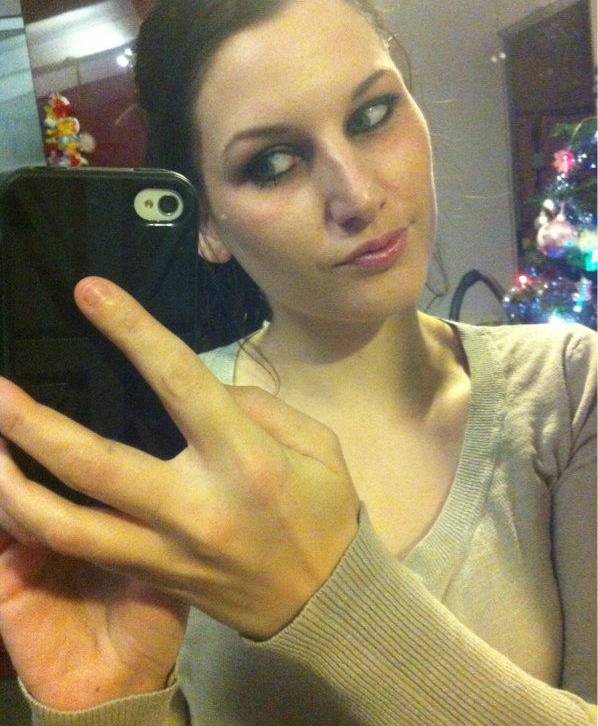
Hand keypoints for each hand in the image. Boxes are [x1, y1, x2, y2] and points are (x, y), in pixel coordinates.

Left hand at [0, 277, 358, 707]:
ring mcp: (163, 550)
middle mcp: (193, 506)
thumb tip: (195, 388)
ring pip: (65, 522)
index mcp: (243, 459)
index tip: (91, 292)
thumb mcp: (316, 444)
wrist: (324, 603)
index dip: (132, 331)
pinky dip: (35, 521)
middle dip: (32, 421)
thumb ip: (255, 406)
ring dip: (10, 484)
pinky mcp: (150, 577)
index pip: (178, 382)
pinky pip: (79, 550)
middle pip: (94, 462)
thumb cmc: (325, 512)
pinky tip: (10, 494)